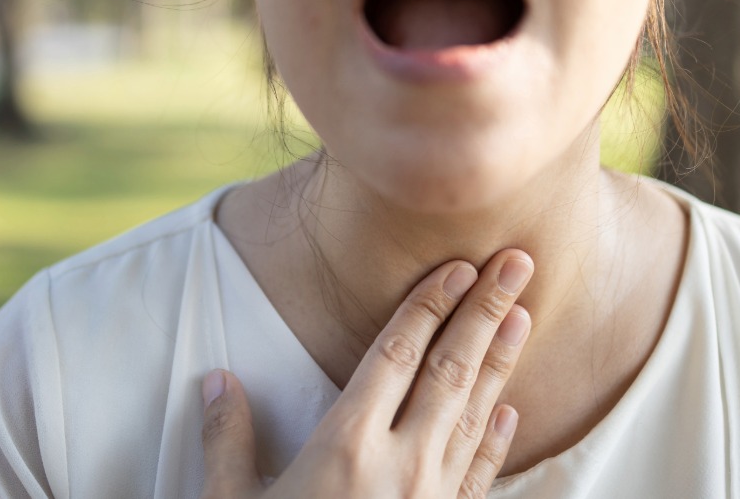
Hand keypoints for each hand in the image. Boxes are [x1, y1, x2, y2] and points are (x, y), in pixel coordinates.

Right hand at [199, 250, 533, 497]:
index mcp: (346, 446)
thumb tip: (215, 382)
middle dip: (486, 311)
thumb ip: (228, 441)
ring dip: (500, 361)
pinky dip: (496, 438)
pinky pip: (478, 475)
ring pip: (473, 414)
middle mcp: (399, 464)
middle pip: (450, 370)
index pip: (396, 354)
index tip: (457, 266)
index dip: (427, 304)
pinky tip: (508, 411)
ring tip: (524, 314)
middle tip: (517, 263)